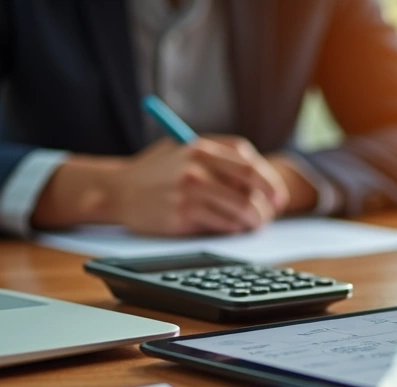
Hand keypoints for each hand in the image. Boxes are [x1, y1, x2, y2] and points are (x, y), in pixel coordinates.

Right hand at [33, 136, 289, 235]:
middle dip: (266, 206)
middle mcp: (197, 168)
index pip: (249, 164)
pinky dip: (232, 228)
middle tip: (268, 215)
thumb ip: (220, 158)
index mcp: (201, 147)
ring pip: (240, 210)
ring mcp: (189, 193)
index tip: (278, 197)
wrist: (118, 190)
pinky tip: (229, 227)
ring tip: (251, 224)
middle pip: (250, 189)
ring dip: (252, 221)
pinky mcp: (182, 216)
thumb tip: (262, 181)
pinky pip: (222, 225)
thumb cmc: (157, 172)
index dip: (271, 182)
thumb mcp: (185, 150)